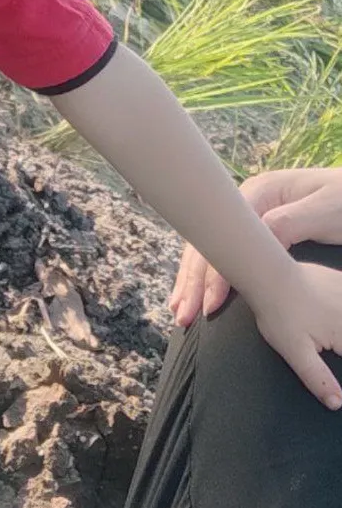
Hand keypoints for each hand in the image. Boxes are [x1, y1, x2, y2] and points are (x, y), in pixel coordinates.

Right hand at [170, 168, 341, 327]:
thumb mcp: (324, 210)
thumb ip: (290, 222)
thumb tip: (258, 239)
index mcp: (261, 194)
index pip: (227, 236)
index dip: (217, 270)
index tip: (211, 301)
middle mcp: (248, 204)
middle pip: (212, 242)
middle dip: (195, 279)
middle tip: (185, 313)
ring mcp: (249, 218)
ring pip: (213, 250)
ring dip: (195, 280)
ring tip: (181, 311)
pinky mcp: (256, 233)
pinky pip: (226, 254)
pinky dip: (208, 275)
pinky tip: (197, 294)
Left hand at [253, 260, 341, 409]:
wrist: (268, 275)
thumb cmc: (279, 315)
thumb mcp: (295, 353)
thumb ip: (318, 379)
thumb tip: (337, 403)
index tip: (336, 355)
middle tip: (334, 347)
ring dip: (341, 331)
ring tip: (332, 336)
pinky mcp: (340, 279)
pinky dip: (341, 306)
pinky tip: (335, 313)